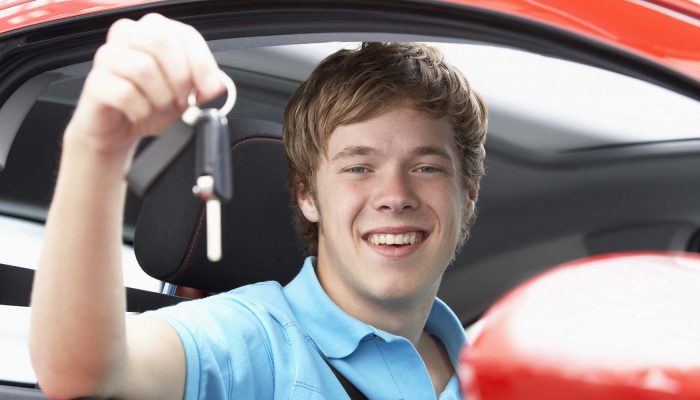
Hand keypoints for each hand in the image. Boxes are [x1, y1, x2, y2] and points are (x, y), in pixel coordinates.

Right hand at [66, 13, 224, 158]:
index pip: (184, 34)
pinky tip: (141, 114)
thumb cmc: (149, 103)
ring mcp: (107, 56)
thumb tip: (218, 84)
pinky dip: (141, 110)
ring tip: (159, 108)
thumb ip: (204, 85)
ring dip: (160, 97)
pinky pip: (125, 93)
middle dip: (180, 77)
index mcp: (154, 30)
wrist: (118, 129)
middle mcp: (128, 35)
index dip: (202, 64)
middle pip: (162, 42)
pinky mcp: (95, 82)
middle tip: (182, 100)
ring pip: (143, 67)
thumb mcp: (185, 94)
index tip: (209, 89)